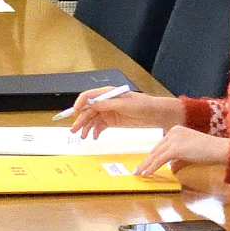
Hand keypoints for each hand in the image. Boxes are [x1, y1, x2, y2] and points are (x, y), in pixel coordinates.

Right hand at [70, 88, 185, 135]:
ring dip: (86, 127)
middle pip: (88, 110)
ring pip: (92, 120)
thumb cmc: (142, 105)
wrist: (155, 115)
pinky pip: (99, 126)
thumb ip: (106, 104)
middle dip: (80, 120)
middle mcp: (105, 102)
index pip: (88, 96)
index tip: (74, 113)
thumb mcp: (123, 104)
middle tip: (75, 130)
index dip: (79, 104)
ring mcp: (108, 112)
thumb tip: (90, 104)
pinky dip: (95, 131)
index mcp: (107, 94)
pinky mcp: (112, 121)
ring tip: (83, 137)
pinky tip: (94, 137)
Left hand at [136, 126, 229, 178]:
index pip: (160, 145)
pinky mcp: (176, 148)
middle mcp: (173, 132)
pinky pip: (160, 159)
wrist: (219, 149)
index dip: (152, 155)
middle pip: (156, 149)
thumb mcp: (189, 153)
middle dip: (146, 161)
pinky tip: (147, 173)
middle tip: (138, 169)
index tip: (145, 163)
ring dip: (146, 165)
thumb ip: (178, 158)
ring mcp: (174, 139)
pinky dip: (152, 167)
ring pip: (156, 154)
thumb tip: (171, 167)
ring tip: (139, 173)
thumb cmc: (209, 151)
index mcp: (176, 130)